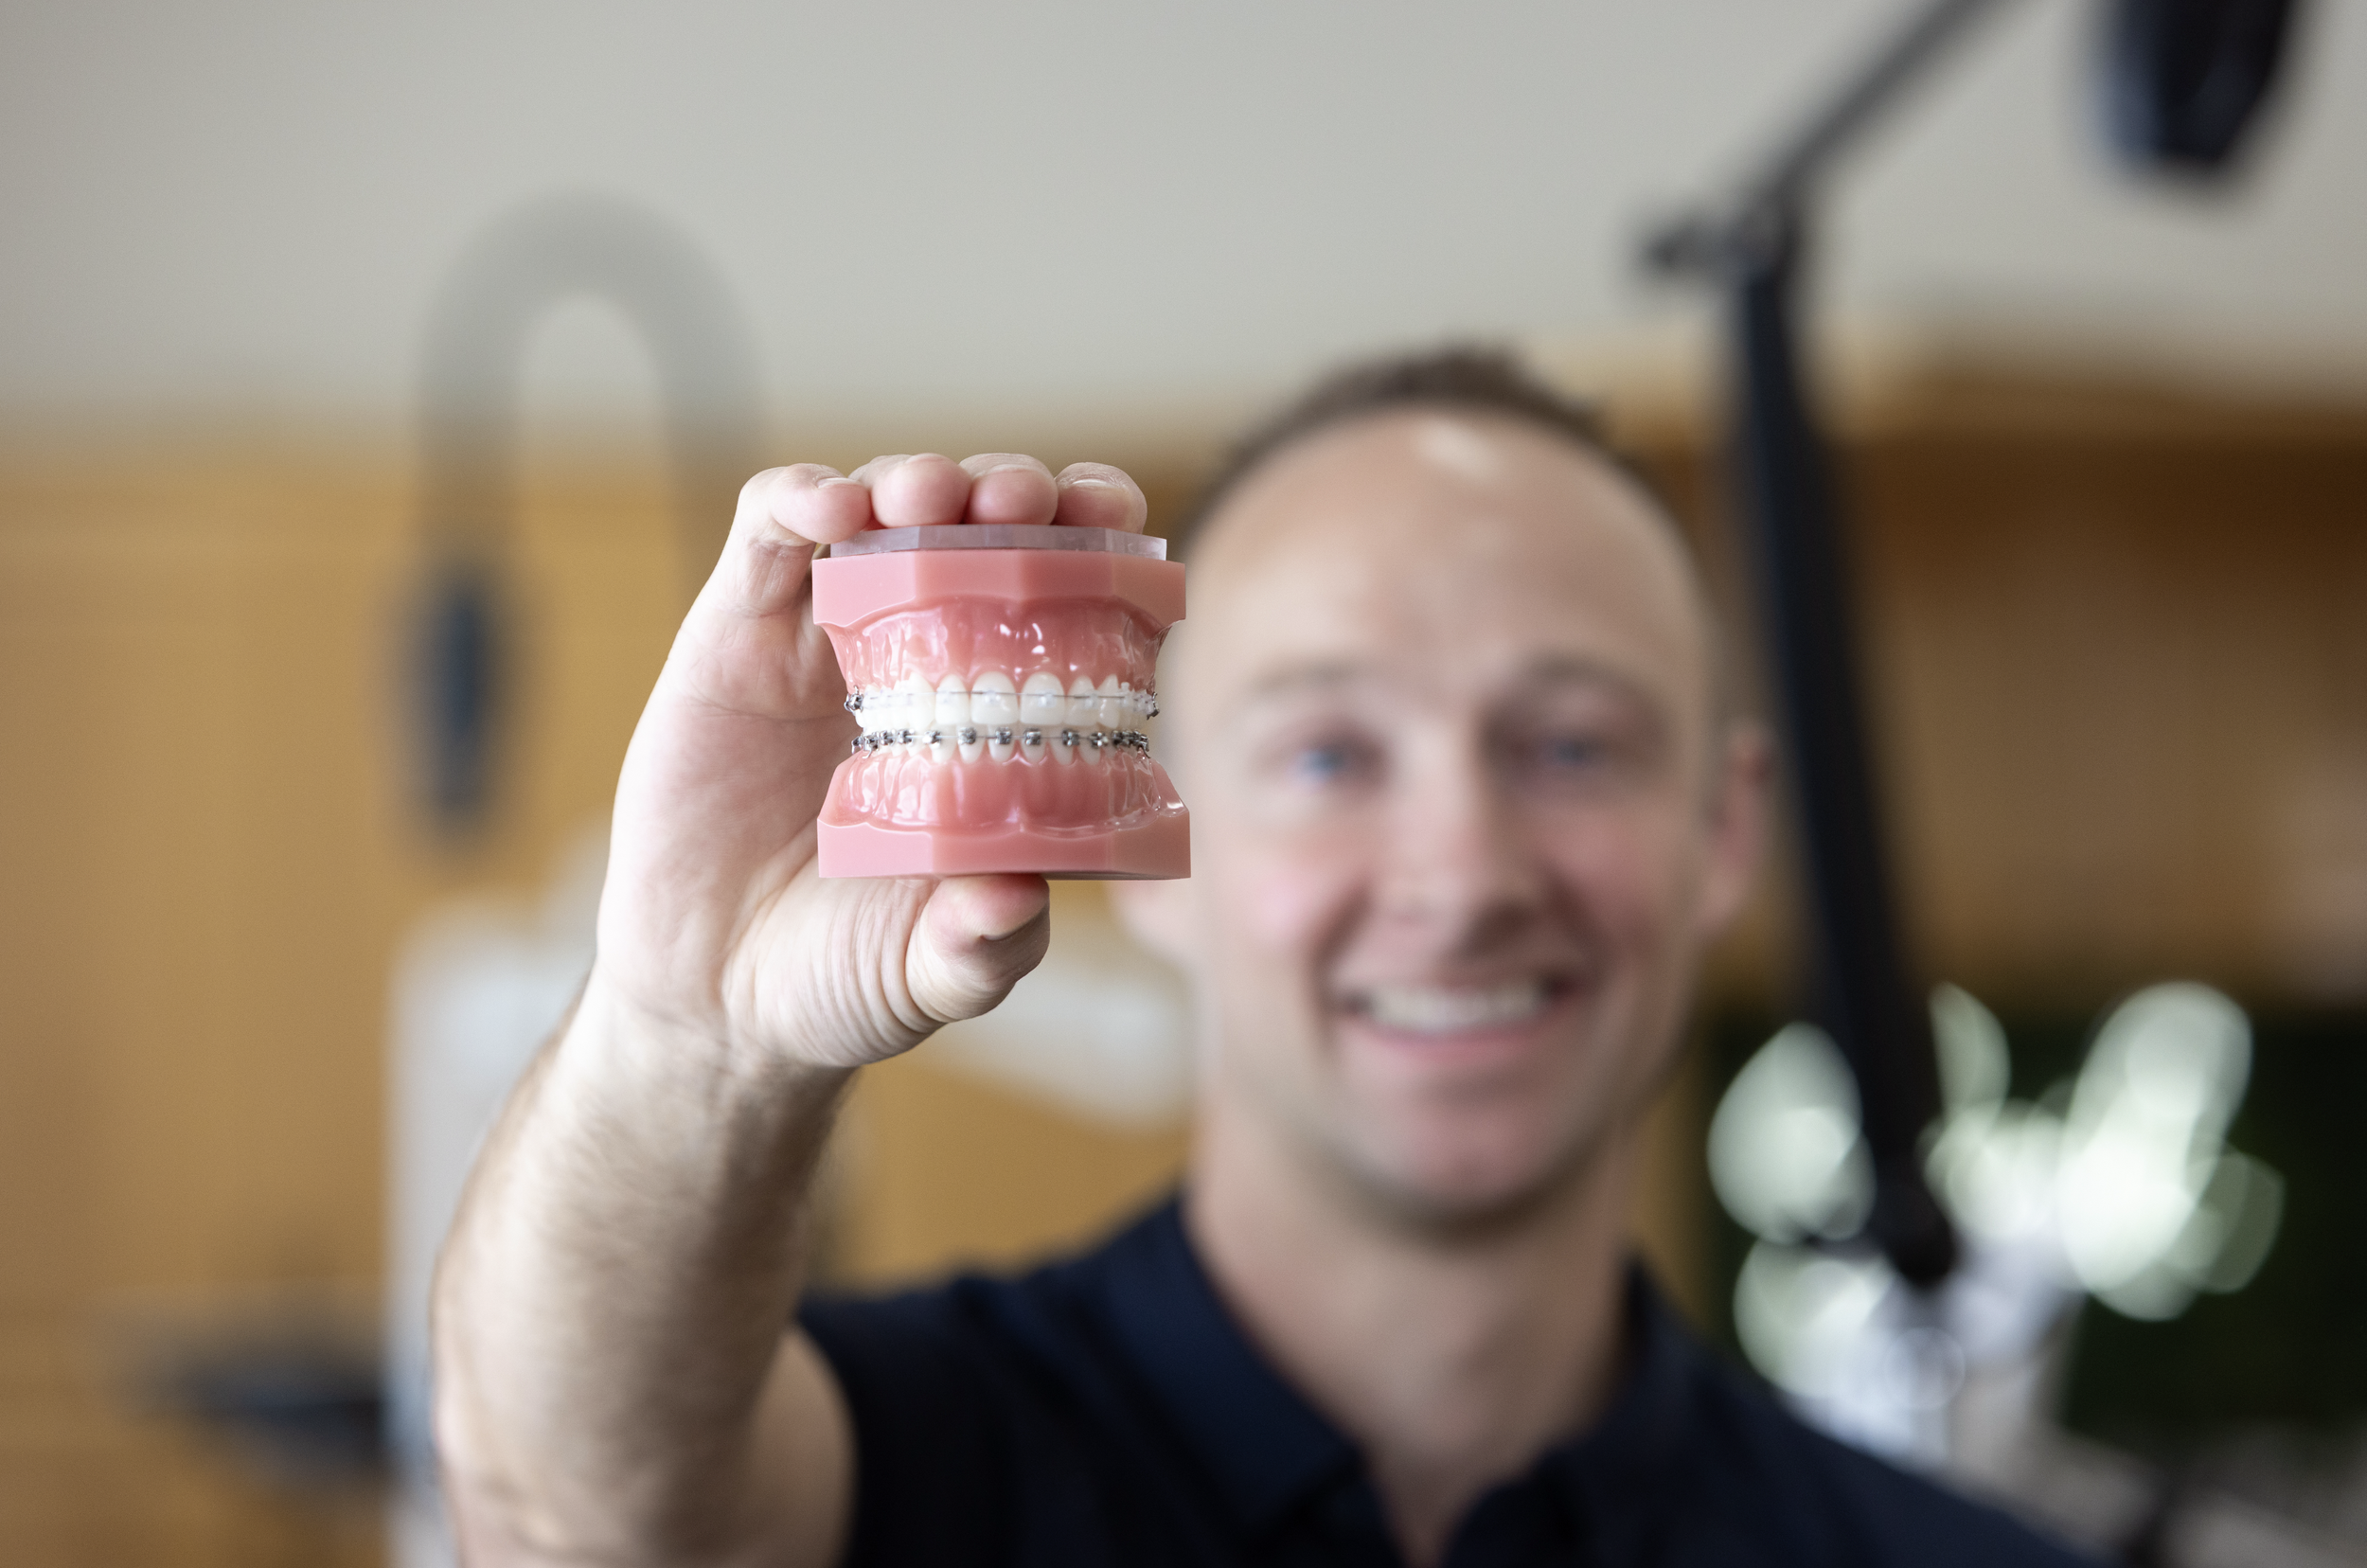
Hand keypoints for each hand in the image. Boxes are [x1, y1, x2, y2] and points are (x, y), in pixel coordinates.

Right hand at [579, 453, 1149, 1075]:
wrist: (711, 1000)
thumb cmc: (844, 974)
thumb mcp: (934, 972)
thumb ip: (984, 947)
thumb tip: (1017, 900)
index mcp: (994, 718)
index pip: (1062, 598)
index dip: (1095, 545)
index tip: (1122, 526)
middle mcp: (921, 662)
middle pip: (980, 531)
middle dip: (1015, 492)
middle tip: (1027, 503)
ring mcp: (826, 639)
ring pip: (881, 509)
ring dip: (919, 478)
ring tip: (934, 495)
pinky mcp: (734, 634)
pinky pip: (767, 533)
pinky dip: (801, 497)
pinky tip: (831, 508)